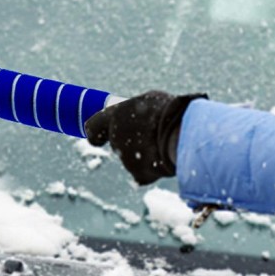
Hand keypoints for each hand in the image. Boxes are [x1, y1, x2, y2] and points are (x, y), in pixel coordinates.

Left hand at [85, 91, 206, 184]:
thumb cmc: (169, 112)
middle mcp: (116, 137)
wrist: (181, 134)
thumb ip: (136, 112)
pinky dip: (154, 169)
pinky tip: (165, 159)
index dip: (96, 133)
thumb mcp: (150, 101)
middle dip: (131, 141)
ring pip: (133, 158)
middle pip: (119, 143)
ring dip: (146, 153)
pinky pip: (144, 172)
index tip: (98, 138)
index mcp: (115, 116)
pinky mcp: (139, 174)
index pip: (93, 127)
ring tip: (164, 143)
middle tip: (150, 135)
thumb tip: (136, 118)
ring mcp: (126, 158)